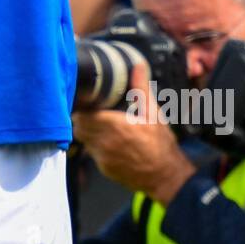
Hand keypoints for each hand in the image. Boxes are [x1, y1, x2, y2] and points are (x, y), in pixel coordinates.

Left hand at [72, 63, 195, 203]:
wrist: (165, 177)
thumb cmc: (161, 144)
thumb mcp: (153, 113)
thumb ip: (141, 89)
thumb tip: (138, 66)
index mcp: (114, 126)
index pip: (82, 113)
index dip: (82, 106)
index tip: (88, 100)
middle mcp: (104, 142)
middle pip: (79, 126)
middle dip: (83, 118)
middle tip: (93, 111)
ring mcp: (102, 157)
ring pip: (84, 140)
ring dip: (89, 132)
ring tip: (102, 125)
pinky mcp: (104, 169)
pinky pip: (93, 153)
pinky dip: (97, 146)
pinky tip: (111, 142)